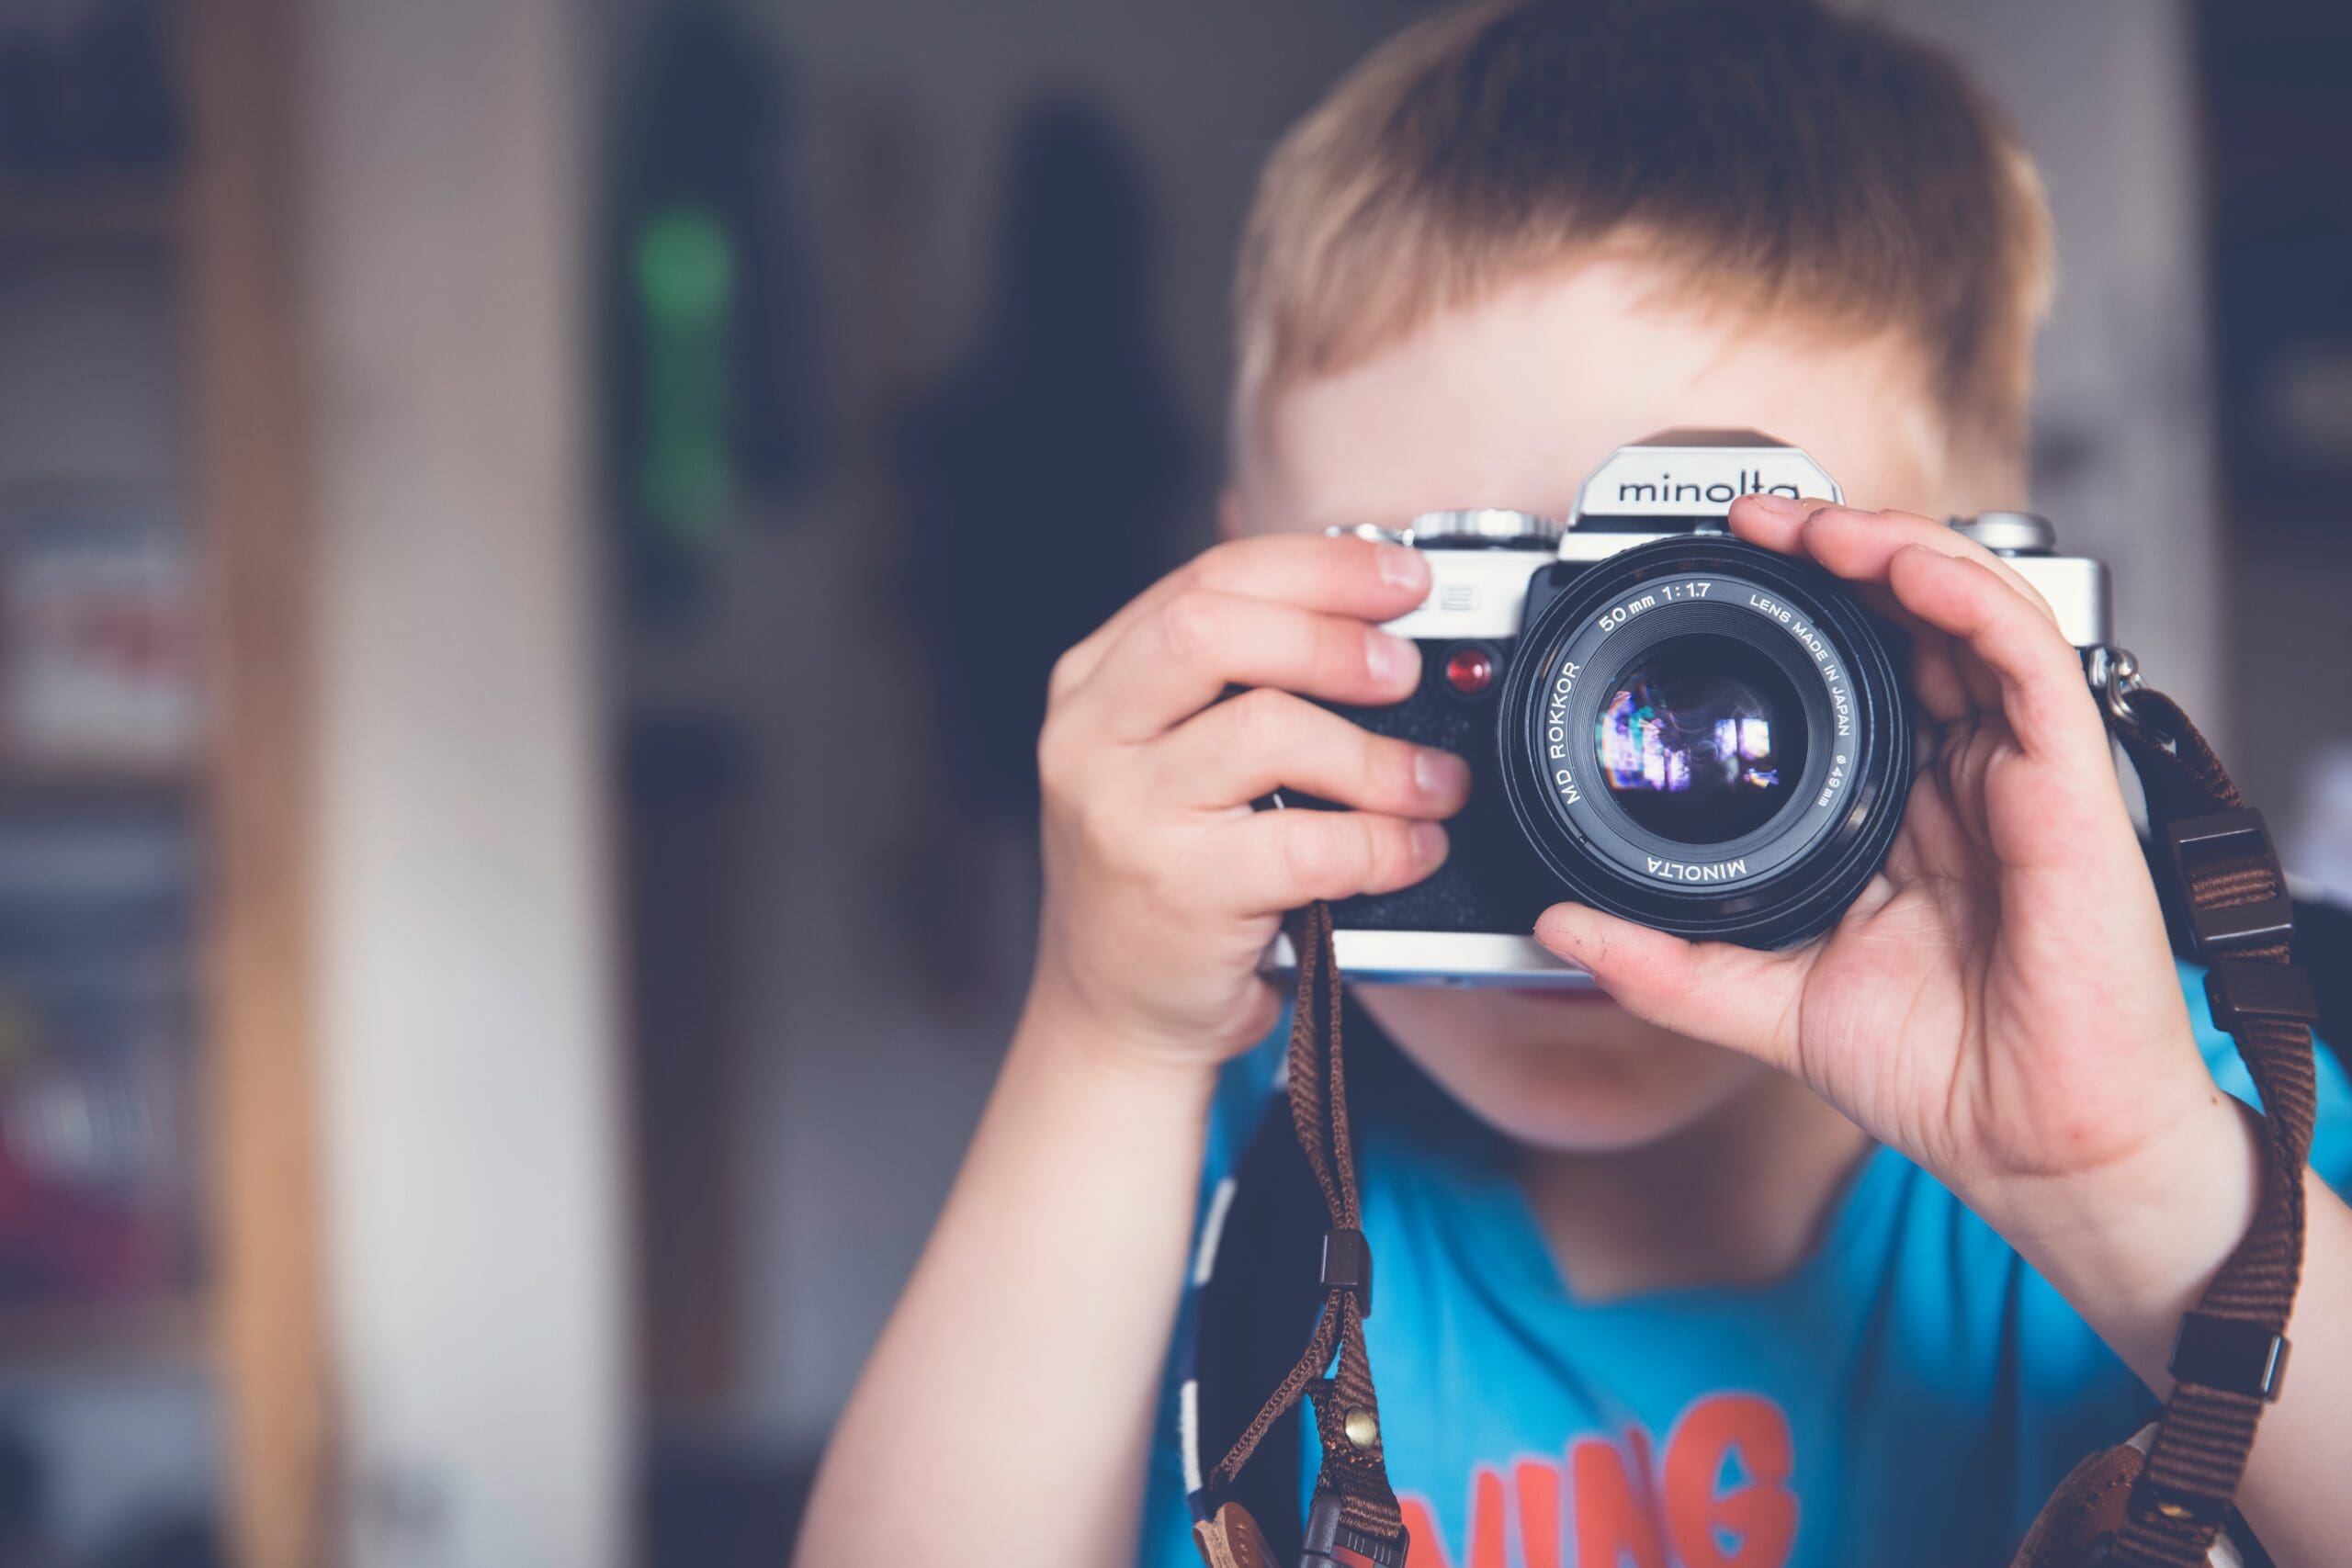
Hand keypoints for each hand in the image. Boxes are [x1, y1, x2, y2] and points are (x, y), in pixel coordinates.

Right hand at [1030, 534, 1469, 1072]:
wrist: (1113, 1014)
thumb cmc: (1161, 878)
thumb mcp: (1166, 759)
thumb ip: (1234, 684)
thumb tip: (1371, 618)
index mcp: (1094, 683)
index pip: (1206, 580)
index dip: (1317, 567)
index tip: (1400, 577)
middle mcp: (1092, 738)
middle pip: (1214, 629)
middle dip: (1333, 635)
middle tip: (1405, 670)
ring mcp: (1125, 814)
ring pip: (1268, 730)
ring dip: (1377, 754)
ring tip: (1431, 782)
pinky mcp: (1178, 890)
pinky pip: (1307, 842)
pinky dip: (1381, 842)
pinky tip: (1410, 850)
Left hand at [1532, 496, 2233, 1223]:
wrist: (2034, 1147)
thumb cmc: (1940, 1073)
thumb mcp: (1765, 1002)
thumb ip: (1663, 963)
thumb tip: (1559, 926)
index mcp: (1904, 807)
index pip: (1859, 670)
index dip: (1798, 609)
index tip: (1717, 574)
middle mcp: (1964, 772)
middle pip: (1910, 618)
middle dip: (1833, 550)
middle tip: (1749, 522)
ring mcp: (2018, 768)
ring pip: (1967, 607)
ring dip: (1888, 546)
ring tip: (1805, 525)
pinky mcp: (2068, 779)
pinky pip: (2024, 652)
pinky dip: (1961, 590)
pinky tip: (1898, 564)